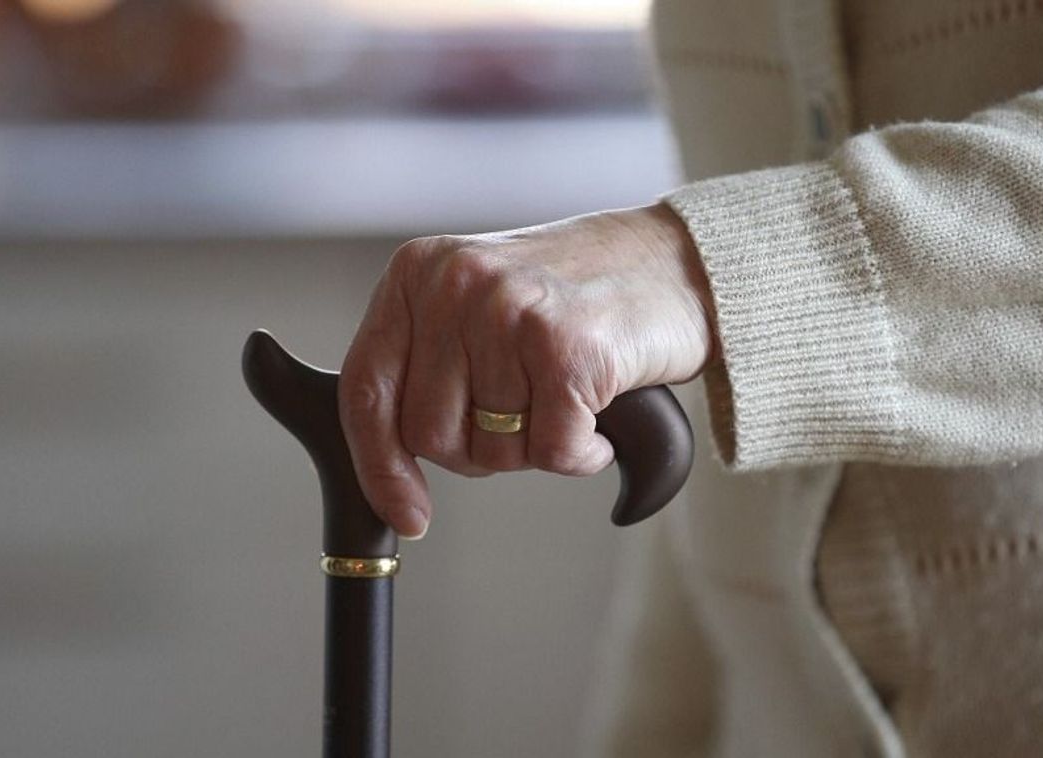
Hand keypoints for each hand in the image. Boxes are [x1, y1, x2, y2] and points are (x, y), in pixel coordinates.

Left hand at [337, 203, 714, 537]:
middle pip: (430, 434)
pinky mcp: (567, 348)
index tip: (408, 513)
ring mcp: (511, 312)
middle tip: (526, 417)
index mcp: (419, 273)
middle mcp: (455, 284)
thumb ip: (431, 362)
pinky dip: (583, 454)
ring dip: (537, 447)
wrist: (675, 263)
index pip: (367, 390)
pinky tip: (599, 413)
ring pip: (493, 449)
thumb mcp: (480, 304)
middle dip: (480, 451)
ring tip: (568, 396)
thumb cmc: (578, 295)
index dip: (380, 466)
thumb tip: (390, 468)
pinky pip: (553, 453)